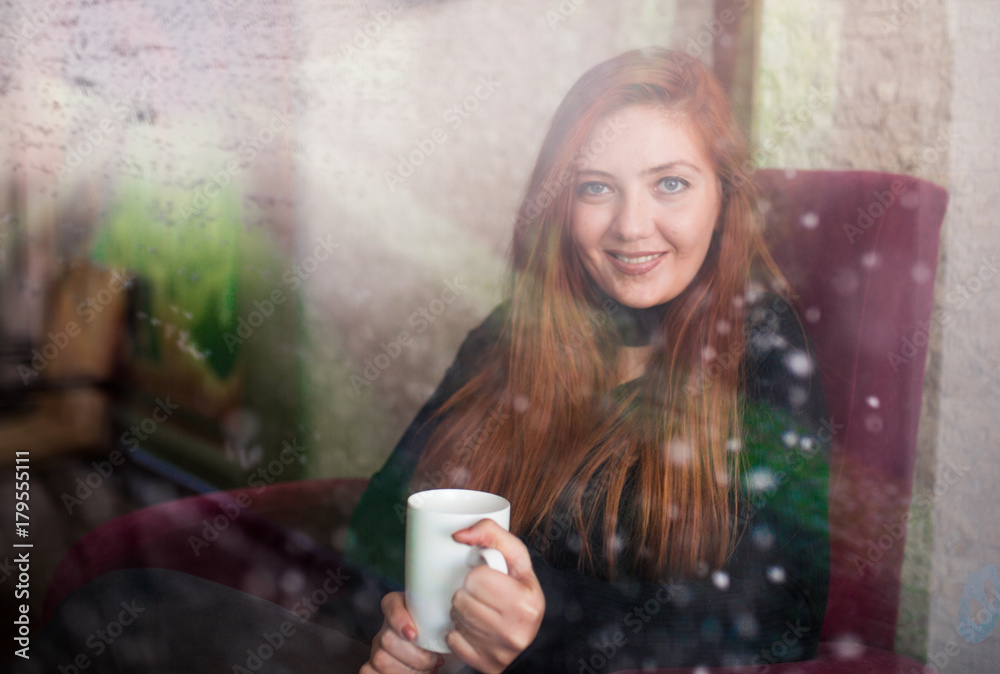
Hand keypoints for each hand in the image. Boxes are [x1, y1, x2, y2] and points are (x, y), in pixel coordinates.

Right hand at [361, 592, 444, 673]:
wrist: (438, 652)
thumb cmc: (443, 634)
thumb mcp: (446, 621)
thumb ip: (446, 614)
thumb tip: (461, 614)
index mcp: (400, 606)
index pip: (391, 605)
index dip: (399, 619)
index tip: (413, 634)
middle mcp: (386, 626)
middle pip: (387, 639)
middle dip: (415, 657)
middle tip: (435, 661)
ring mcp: (378, 647)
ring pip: (381, 659)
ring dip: (408, 670)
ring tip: (428, 670)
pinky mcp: (373, 665)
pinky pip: (369, 670)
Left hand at [447, 519, 544, 672]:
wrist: (534, 639)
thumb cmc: (523, 596)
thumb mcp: (518, 561)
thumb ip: (492, 534)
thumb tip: (460, 534)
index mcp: (524, 602)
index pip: (476, 578)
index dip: (478, 575)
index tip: (488, 578)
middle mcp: (513, 631)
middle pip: (461, 599)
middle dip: (468, 593)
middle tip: (482, 595)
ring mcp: (498, 652)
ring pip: (455, 618)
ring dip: (462, 611)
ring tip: (479, 609)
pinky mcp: (484, 665)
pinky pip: (453, 641)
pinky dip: (459, 633)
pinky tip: (475, 628)